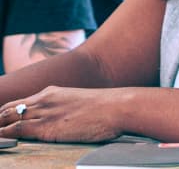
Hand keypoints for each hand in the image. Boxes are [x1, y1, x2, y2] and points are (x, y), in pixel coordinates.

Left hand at [0, 86, 121, 142]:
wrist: (115, 107)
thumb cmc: (103, 109)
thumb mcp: (77, 105)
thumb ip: (63, 110)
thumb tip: (59, 121)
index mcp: (51, 92)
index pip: (18, 103)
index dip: (3, 113)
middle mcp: (44, 99)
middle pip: (9, 109)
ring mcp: (45, 112)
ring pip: (9, 119)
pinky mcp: (48, 127)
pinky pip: (17, 130)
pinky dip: (5, 134)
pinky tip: (0, 139)